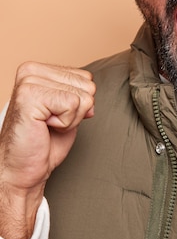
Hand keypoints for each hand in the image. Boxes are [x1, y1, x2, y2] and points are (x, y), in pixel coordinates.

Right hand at [0, 62, 95, 238]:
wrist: (22, 168)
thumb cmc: (43, 142)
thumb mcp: (68, 112)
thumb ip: (80, 95)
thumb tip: (93, 91)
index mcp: (39, 70)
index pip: (86, 78)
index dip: (79, 104)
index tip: (56, 116)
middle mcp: (31, 70)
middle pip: (87, 85)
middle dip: (76, 111)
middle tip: (52, 123)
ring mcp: (29, 81)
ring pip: (82, 96)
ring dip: (70, 118)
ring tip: (48, 125)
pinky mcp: (30, 96)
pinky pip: (72, 105)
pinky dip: (65, 123)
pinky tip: (45, 127)